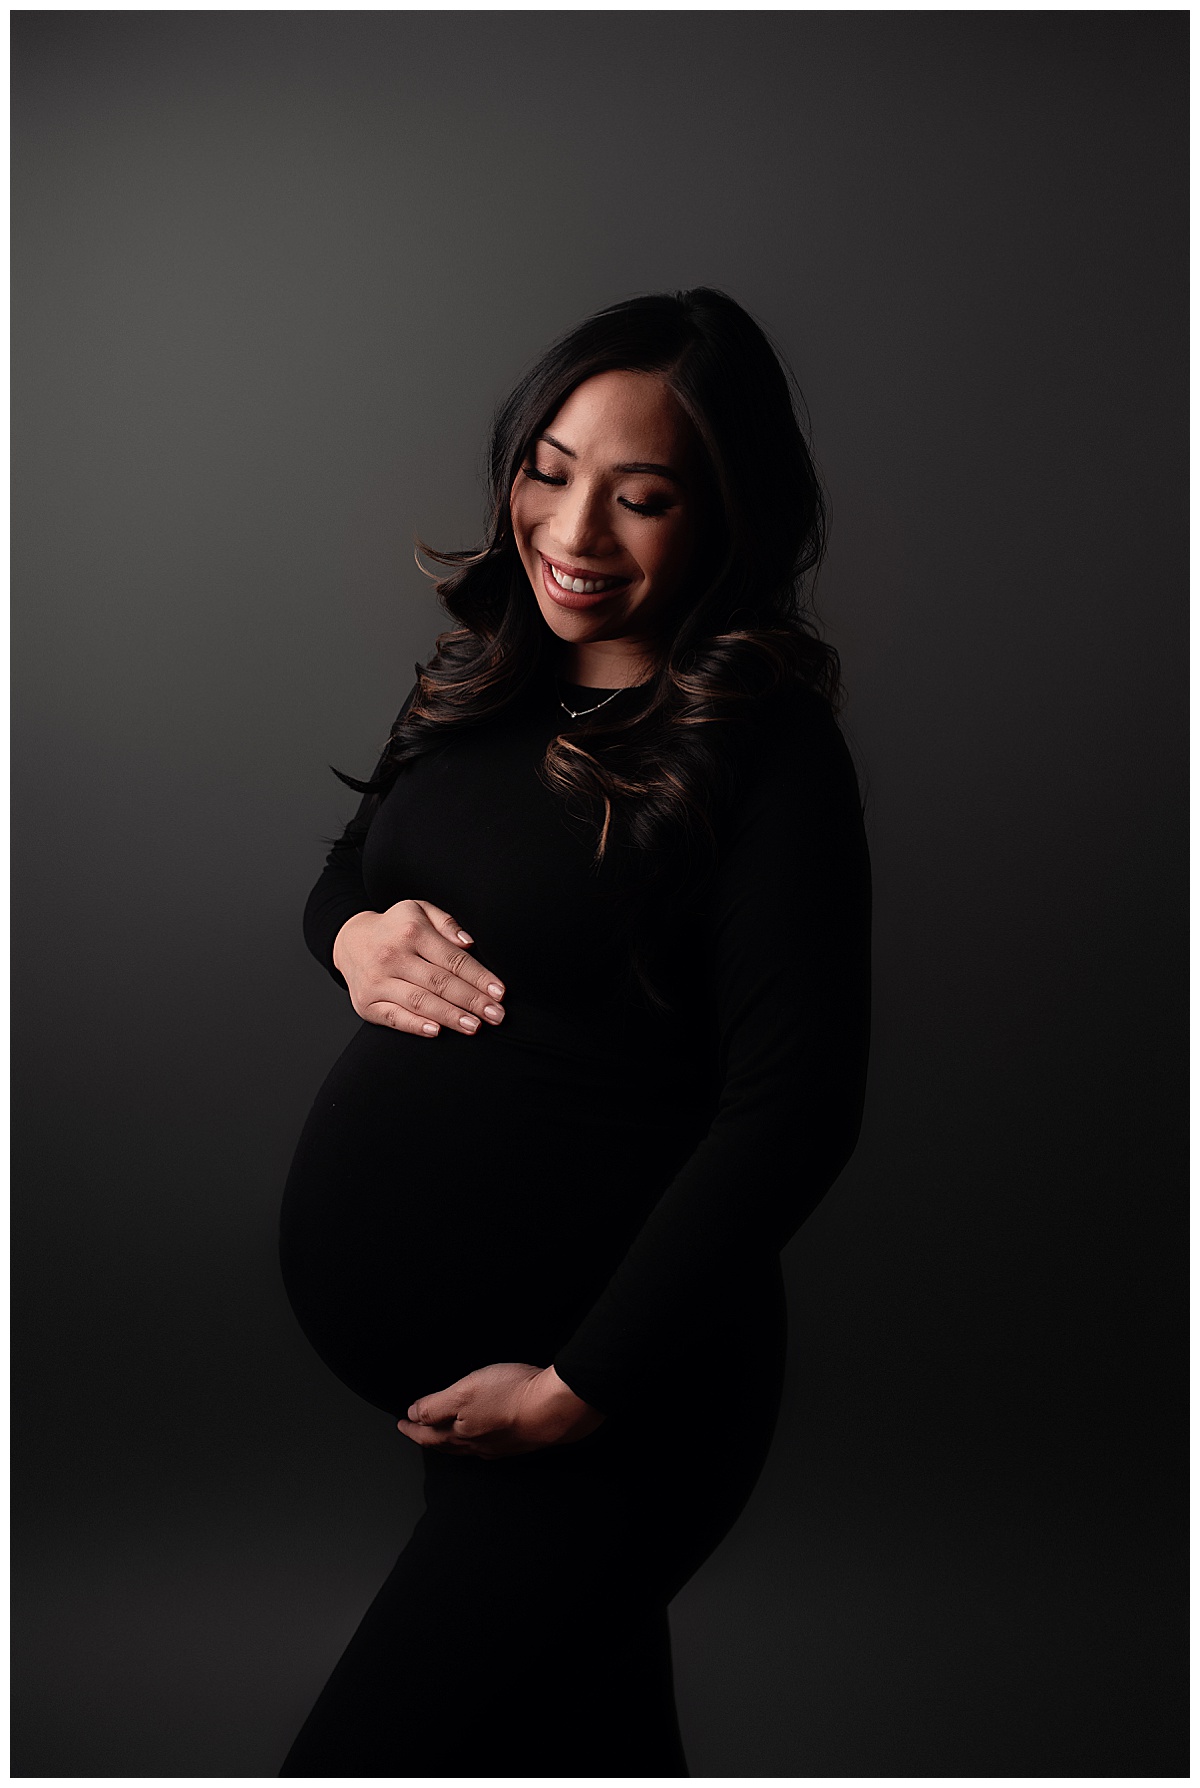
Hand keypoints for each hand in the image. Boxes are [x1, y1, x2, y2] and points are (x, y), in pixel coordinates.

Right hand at [332, 898, 505, 1038]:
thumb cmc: (395, 928)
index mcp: (412, 932)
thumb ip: (446, 923)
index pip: (453, 959)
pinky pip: (394, 1017)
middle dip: (472, 1001)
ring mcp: (377, 981)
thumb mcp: (418, 910)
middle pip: (440, 983)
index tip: (499, 992)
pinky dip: (415, 1025)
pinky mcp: (366, 1003)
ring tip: (474, 1026)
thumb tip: (469, 943)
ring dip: (450, 1016)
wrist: (349, 941)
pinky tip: (437, 1031)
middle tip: (496, 1015)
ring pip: (420, 1002)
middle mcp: (393, 956)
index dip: (479, 977)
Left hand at [396, 1363, 605, 1458]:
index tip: (401, 1423)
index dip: (412, 1428)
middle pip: (445, 1445)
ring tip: (444, 1436)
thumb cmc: (511, 1396)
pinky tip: (483, 1436)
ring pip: (467, 1447)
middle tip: (416, 1431)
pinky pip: (488, 1445)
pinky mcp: (520, 1441)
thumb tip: (413, 1415)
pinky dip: (476, 1441)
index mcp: (459, 1435)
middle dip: (428, 1437)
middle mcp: (477, 1446)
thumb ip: (435, 1406)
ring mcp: (499, 1446)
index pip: (427, 1435)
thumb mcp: (463, 1392)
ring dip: (451, 1441)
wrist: (555, 1409)